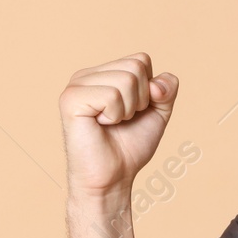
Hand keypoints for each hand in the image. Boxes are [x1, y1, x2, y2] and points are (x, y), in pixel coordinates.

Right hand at [58, 54, 178, 195]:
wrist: (113, 178)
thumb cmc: (129, 147)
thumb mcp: (157, 112)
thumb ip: (166, 89)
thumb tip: (158, 83)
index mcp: (102, 74)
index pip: (141, 59)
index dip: (148, 89)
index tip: (133, 112)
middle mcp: (86, 75)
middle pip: (135, 66)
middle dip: (140, 99)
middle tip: (121, 120)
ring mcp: (75, 86)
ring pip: (126, 80)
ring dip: (127, 110)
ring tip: (111, 124)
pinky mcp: (71, 100)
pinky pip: (112, 95)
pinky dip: (115, 115)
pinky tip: (101, 125)